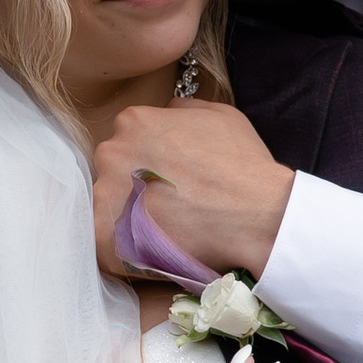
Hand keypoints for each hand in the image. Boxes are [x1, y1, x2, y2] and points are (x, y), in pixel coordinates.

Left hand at [91, 105, 293, 283]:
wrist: (256, 215)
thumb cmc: (243, 165)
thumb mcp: (218, 115)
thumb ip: (180, 109)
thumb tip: (167, 111)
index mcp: (133, 122)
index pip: (128, 140)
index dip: (149, 162)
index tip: (168, 179)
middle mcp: (111, 153)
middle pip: (113, 171)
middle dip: (134, 188)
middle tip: (169, 206)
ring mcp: (105, 195)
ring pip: (108, 208)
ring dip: (130, 220)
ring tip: (167, 231)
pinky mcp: (106, 238)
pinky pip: (106, 247)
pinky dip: (127, 253)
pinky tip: (157, 252)